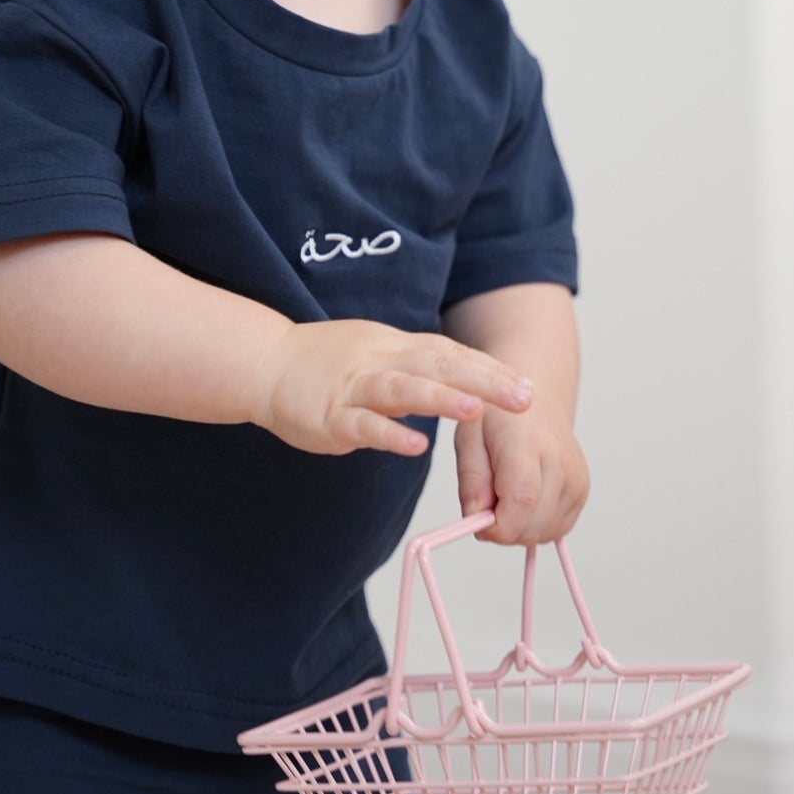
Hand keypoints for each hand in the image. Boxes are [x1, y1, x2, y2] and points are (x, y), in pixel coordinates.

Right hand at [258, 319, 533, 457]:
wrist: (266, 363)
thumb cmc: (326, 362)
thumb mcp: (378, 352)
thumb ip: (418, 364)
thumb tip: (467, 379)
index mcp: (396, 347)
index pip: (451, 354)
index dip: (489, 369)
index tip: (526, 385)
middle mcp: (381, 361)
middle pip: (438, 366)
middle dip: (483, 382)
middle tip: (523, 397)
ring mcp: (355, 388)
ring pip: (403, 389)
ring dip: (440, 400)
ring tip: (475, 412)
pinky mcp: (330, 417)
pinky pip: (362, 425)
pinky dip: (388, 434)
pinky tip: (414, 446)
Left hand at [454, 395, 588, 545]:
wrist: (536, 402)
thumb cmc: (499, 417)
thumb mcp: (468, 437)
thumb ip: (471, 480)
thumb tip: (478, 520)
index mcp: (529, 444)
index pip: (521, 501)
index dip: (495, 525)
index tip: (477, 519)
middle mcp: (561, 464)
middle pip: (531, 526)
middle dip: (502, 529)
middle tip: (488, 501)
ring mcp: (576, 480)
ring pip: (543, 534)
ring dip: (518, 529)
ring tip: (506, 495)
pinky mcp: (582, 492)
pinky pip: (555, 530)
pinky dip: (534, 525)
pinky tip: (524, 500)